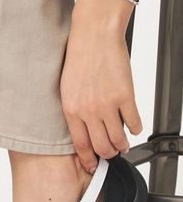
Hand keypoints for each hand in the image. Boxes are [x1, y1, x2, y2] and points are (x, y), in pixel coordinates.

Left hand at [60, 0, 142, 172]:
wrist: (94, 36)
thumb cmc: (79, 58)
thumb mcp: (67, 89)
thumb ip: (74, 110)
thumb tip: (83, 129)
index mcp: (71, 110)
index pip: (80, 145)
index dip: (87, 159)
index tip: (92, 165)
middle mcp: (88, 111)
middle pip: (101, 147)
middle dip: (107, 155)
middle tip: (110, 153)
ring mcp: (108, 105)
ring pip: (118, 139)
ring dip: (122, 145)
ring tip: (122, 144)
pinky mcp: (125, 96)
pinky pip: (133, 123)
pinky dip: (135, 128)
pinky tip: (132, 126)